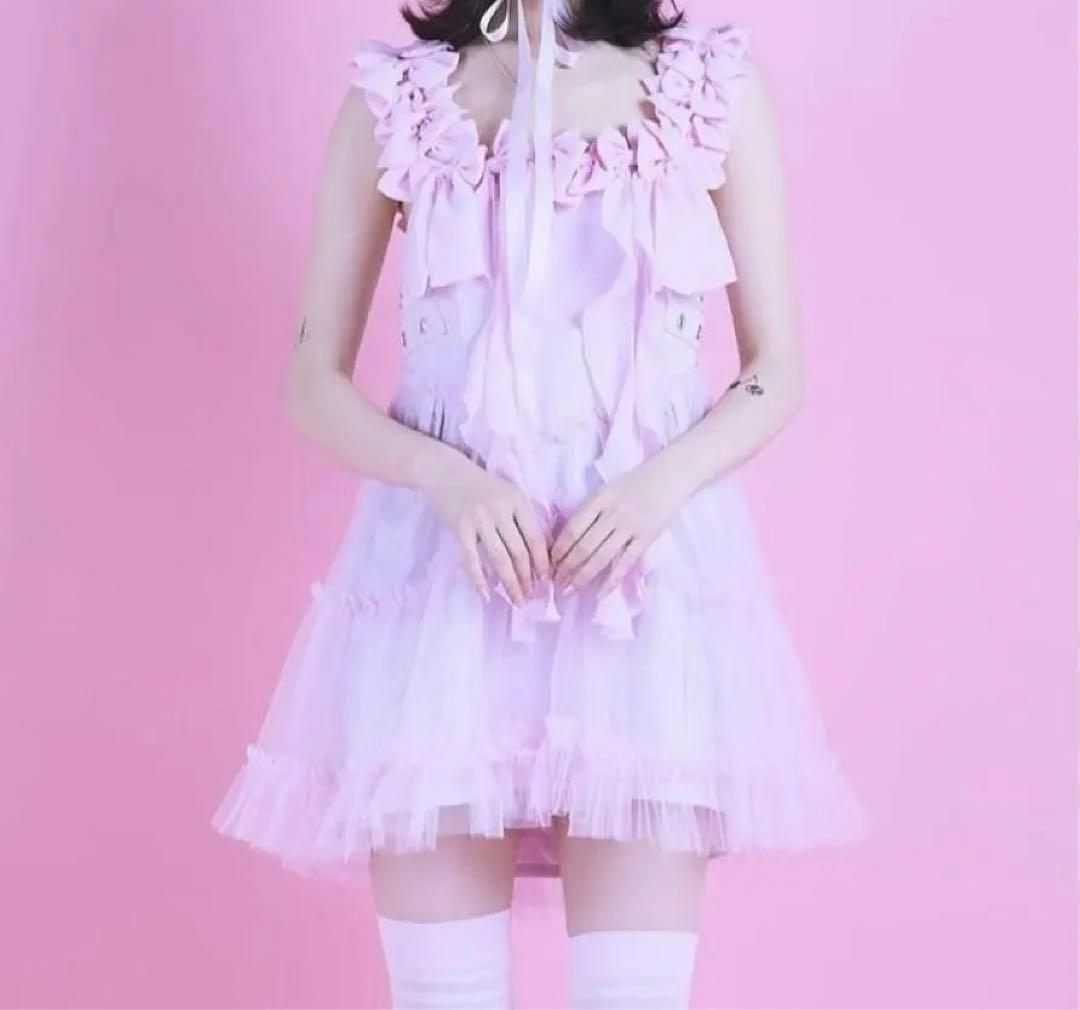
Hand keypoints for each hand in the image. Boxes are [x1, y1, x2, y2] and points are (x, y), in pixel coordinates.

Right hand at [417, 446, 549, 604]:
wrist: (444, 471)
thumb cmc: (480, 486)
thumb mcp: (507, 494)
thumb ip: (522, 518)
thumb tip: (538, 556)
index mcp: (517, 500)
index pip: (536, 537)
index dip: (542, 562)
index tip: (546, 580)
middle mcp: (501, 510)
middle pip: (520, 551)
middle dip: (528, 578)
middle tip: (531, 596)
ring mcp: (479, 519)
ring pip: (500, 558)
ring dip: (510, 582)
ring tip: (516, 599)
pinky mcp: (460, 528)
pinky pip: (471, 560)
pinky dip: (478, 580)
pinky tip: (485, 595)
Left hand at [550, 455, 689, 596]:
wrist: (669, 476)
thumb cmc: (633, 483)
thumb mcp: (606, 490)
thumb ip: (589, 511)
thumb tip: (566, 540)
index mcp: (599, 499)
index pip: (573, 528)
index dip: (559, 548)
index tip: (549, 562)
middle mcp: (613, 513)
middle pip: (584, 546)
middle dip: (566, 567)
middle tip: (555, 582)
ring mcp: (630, 527)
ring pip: (601, 557)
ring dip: (582, 576)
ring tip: (569, 590)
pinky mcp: (646, 538)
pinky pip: (625, 563)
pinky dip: (611, 581)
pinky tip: (599, 594)